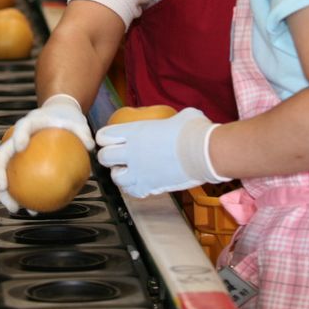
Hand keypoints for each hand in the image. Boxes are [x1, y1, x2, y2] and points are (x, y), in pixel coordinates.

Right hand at [0, 94, 93, 212]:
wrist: (57, 114)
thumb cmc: (66, 119)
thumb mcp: (76, 122)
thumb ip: (82, 132)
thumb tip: (90, 146)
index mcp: (30, 123)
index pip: (22, 127)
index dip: (19, 135)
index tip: (20, 146)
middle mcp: (17, 137)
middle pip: (1, 154)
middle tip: (2, 188)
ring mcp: (15, 152)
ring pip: (4, 173)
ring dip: (5, 192)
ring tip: (15, 208)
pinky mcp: (19, 164)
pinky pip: (19, 181)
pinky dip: (23, 196)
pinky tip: (33, 210)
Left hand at [96, 107, 226, 197]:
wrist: (205, 153)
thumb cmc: (194, 131)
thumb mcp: (180, 116)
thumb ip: (171, 119)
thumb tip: (178, 120)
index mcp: (135, 132)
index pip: (104, 136)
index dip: (106, 138)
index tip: (110, 140)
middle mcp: (131, 152)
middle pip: (104, 158)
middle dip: (108, 157)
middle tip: (117, 157)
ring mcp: (139, 171)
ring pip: (115, 178)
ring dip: (120, 175)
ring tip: (129, 172)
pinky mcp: (149, 187)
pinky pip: (132, 192)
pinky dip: (134, 188)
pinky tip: (141, 183)